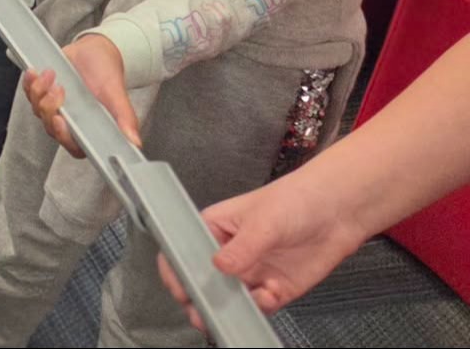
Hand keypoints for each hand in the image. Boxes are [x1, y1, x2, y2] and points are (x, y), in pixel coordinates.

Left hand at [24, 35, 138, 158]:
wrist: (95, 51)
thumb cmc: (107, 75)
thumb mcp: (117, 95)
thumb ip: (125, 118)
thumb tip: (134, 141)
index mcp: (87, 129)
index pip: (72, 145)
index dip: (63, 136)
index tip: (60, 120)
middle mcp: (69, 122)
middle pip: (50, 127)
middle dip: (49, 107)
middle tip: (59, 89)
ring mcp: (54, 107)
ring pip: (37, 110)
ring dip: (39, 92)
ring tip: (51, 74)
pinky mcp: (42, 93)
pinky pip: (29, 93)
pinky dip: (29, 83)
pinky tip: (35, 72)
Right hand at [158, 179, 369, 328]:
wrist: (338, 211)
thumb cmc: (294, 200)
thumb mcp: (264, 220)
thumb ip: (242, 247)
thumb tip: (219, 267)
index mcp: (214, 230)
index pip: (184, 251)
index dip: (176, 270)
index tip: (180, 288)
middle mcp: (229, 254)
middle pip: (204, 282)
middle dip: (200, 300)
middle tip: (201, 312)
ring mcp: (252, 273)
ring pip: (230, 300)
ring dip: (229, 310)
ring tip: (231, 315)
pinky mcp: (275, 289)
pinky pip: (261, 306)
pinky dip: (262, 307)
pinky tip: (269, 295)